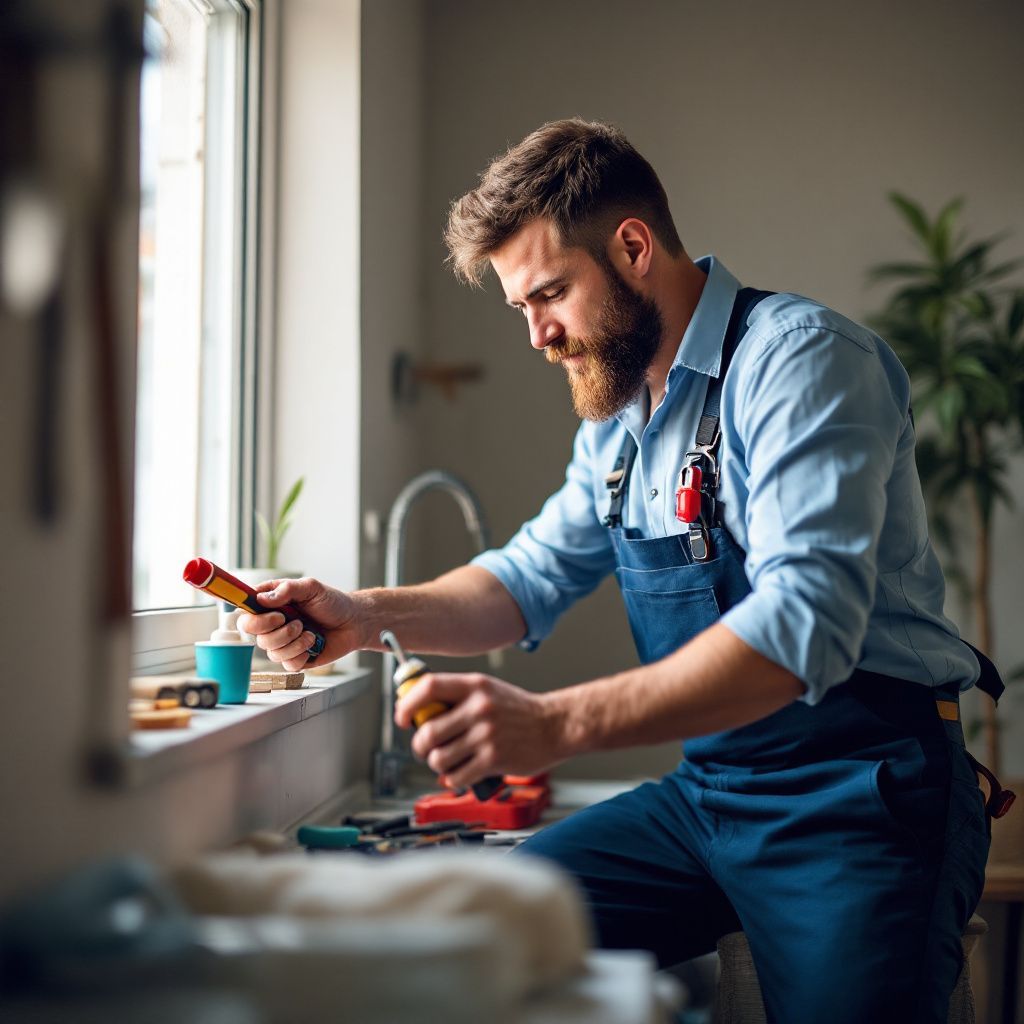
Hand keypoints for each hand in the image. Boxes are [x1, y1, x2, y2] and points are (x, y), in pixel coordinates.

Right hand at [237, 577, 362, 671]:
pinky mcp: (294, 659)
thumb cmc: (332, 602)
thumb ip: (287, 589)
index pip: (245, 610)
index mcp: (271, 604)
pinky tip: (313, 643)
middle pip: (252, 633)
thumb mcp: (311, 588)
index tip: (267, 611)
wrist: (354, 622)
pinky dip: (302, 653)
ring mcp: (282, 642)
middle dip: (274, 629)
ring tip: (309, 630)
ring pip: (270, 651)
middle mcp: (272, 624)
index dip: (247, 613)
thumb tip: (262, 598)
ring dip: (293, 640)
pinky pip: (287, 663)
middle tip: (293, 620)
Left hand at [394, 672, 565, 788]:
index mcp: (475, 686)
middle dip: (420, 745)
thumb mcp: (488, 690)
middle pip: (426, 731)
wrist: (556, 725)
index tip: (402, 718)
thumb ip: (457, 697)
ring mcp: (486, 735)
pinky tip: (461, 773)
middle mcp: (479, 708)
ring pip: (438, 758)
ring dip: (437, 764)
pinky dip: (453, 779)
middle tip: (425, 748)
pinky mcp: (494, 760)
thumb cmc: (519, 710)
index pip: (428, 688)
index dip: (407, 704)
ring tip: (447, 761)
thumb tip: (419, 712)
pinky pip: (456, 777)